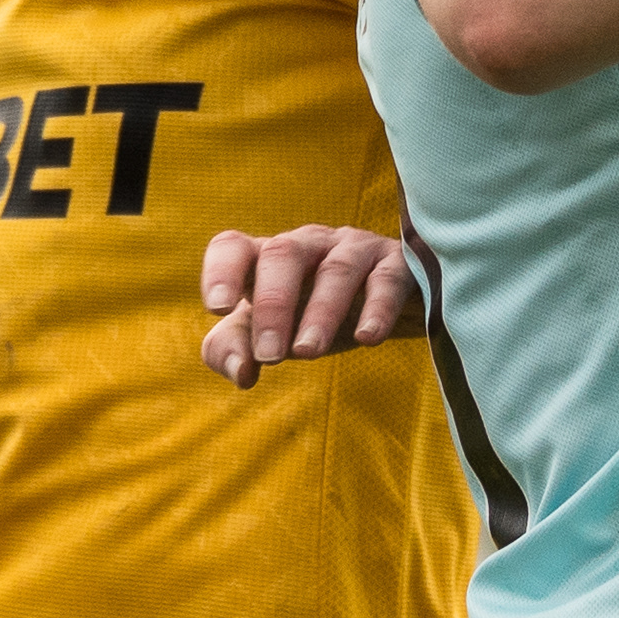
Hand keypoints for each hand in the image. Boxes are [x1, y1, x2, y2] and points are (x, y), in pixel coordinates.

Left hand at [200, 227, 414, 389]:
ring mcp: (356, 249)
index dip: (221, 271)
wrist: (390, 310)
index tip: (218, 309)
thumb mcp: (270, 334)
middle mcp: (309, 244)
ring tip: (308, 353)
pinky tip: (367, 338)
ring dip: (320, 312)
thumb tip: (241, 373)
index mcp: (268, 257)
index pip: (233, 246)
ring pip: (336, 270)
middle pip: (284, 255)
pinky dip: (377, 308)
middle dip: (273, 305)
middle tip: (269, 355)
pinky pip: (387, 280)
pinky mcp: (399, 264)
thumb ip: (235, 350)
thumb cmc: (315, 317)